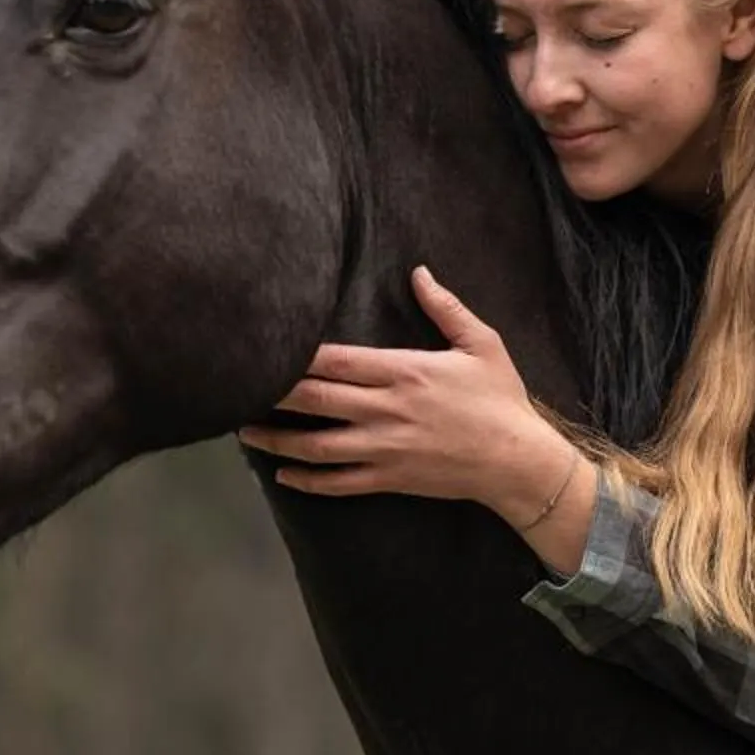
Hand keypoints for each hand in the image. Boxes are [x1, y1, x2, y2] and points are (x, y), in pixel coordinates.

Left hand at [238, 266, 578, 524]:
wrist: (517, 462)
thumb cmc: (501, 399)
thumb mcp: (481, 344)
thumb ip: (446, 307)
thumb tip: (419, 271)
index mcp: (403, 371)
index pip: (335, 360)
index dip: (296, 354)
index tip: (264, 344)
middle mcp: (386, 410)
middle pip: (314, 399)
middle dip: (272, 392)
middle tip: (236, 384)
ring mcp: (384, 449)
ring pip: (316, 445)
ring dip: (276, 440)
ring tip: (244, 431)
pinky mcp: (389, 479)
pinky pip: (338, 482)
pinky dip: (306, 480)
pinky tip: (282, 475)